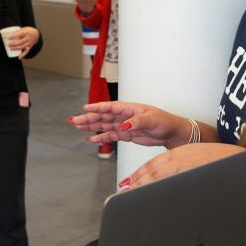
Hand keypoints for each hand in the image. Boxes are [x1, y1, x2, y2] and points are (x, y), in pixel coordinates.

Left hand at [8, 27, 39, 59]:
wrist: (36, 34)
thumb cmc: (27, 31)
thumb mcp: (23, 29)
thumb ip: (16, 32)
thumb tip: (7, 34)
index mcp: (27, 32)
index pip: (20, 34)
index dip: (13, 36)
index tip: (8, 37)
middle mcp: (29, 38)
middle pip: (20, 42)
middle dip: (13, 44)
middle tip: (8, 44)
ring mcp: (30, 43)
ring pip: (22, 47)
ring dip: (16, 48)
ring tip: (10, 48)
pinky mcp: (30, 47)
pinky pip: (27, 51)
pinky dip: (23, 55)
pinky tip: (19, 58)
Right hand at [67, 101, 190, 147]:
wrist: (171, 132)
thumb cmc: (164, 121)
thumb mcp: (152, 120)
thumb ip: (136, 122)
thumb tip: (123, 125)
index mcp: (130, 108)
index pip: (110, 107)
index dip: (97, 107)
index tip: (85, 108)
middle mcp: (124, 115)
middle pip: (103, 116)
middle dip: (88, 118)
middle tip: (74, 120)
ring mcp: (124, 125)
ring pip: (104, 125)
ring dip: (91, 126)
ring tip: (77, 126)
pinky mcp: (126, 135)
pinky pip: (110, 135)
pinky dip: (100, 137)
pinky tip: (90, 138)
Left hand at [121, 143, 244, 189]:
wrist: (242, 162)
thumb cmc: (222, 162)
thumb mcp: (197, 160)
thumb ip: (183, 168)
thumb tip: (172, 180)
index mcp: (180, 153)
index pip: (155, 163)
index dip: (140, 173)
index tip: (129, 180)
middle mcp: (179, 157)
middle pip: (152, 169)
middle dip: (136, 180)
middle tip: (123, 188)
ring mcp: (184, 166)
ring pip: (157, 176)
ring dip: (142, 185)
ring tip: (129, 193)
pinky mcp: (189, 173)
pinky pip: (169, 182)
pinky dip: (157, 188)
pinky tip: (149, 195)